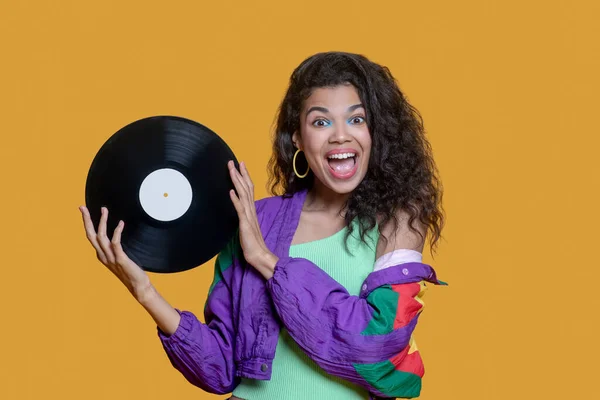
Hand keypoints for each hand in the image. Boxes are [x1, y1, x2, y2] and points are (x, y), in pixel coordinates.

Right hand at [79, 205, 153, 301]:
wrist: (138, 286)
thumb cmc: (131, 271)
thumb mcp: (119, 258)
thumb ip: (114, 249)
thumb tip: (114, 237)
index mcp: (101, 255)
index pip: (91, 236)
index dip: (87, 223)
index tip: (84, 210)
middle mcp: (103, 256)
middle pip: (91, 235)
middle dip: (87, 220)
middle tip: (82, 207)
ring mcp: (111, 258)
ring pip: (101, 237)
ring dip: (102, 222)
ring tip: (104, 210)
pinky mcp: (121, 259)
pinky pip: (115, 243)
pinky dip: (117, 232)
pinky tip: (121, 223)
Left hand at [228, 160, 277, 277]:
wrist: (259, 255)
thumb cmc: (252, 243)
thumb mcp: (246, 226)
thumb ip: (244, 216)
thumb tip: (239, 208)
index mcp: (251, 210)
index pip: (248, 189)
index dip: (244, 177)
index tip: (240, 165)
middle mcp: (251, 210)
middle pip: (246, 188)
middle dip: (240, 174)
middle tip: (234, 161)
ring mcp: (248, 216)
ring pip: (243, 194)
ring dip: (237, 181)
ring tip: (232, 170)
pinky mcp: (245, 224)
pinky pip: (240, 210)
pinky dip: (235, 200)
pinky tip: (231, 191)